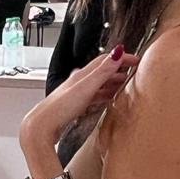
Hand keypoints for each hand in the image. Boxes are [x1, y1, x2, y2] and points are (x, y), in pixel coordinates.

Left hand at [20, 45, 136, 146]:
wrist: (42, 126)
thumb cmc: (61, 107)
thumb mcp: (86, 87)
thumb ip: (103, 71)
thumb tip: (118, 52)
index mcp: (82, 74)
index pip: (105, 60)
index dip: (122, 58)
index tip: (137, 60)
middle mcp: (79, 81)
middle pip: (103, 71)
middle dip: (120, 70)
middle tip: (135, 73)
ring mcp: (76, 94)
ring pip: (99, 85)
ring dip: (113, 83)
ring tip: (126, 86)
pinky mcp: (75, 106)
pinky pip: (94, 97)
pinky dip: (105, 95)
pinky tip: (108, 100)